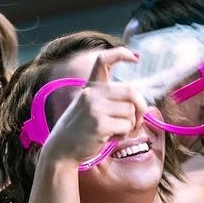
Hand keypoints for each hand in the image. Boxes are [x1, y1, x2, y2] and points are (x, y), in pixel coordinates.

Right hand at [40, 48, 147, 167]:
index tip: (135, 58)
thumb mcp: (90, 108)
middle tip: (138, 121)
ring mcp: (95, 107)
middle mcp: (92, 93)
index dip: (121, 54)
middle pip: (131, 91)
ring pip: (131, 112)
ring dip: (130, 125)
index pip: (104, 60)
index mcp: (90, 87)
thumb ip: (110, 101)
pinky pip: (126, 126)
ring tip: (116, 131)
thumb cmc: (81, 130)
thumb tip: (141, 103)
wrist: (62, 148)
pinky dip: (124, 134)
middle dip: (141, 107)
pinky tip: (112, 138)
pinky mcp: (100, 124)